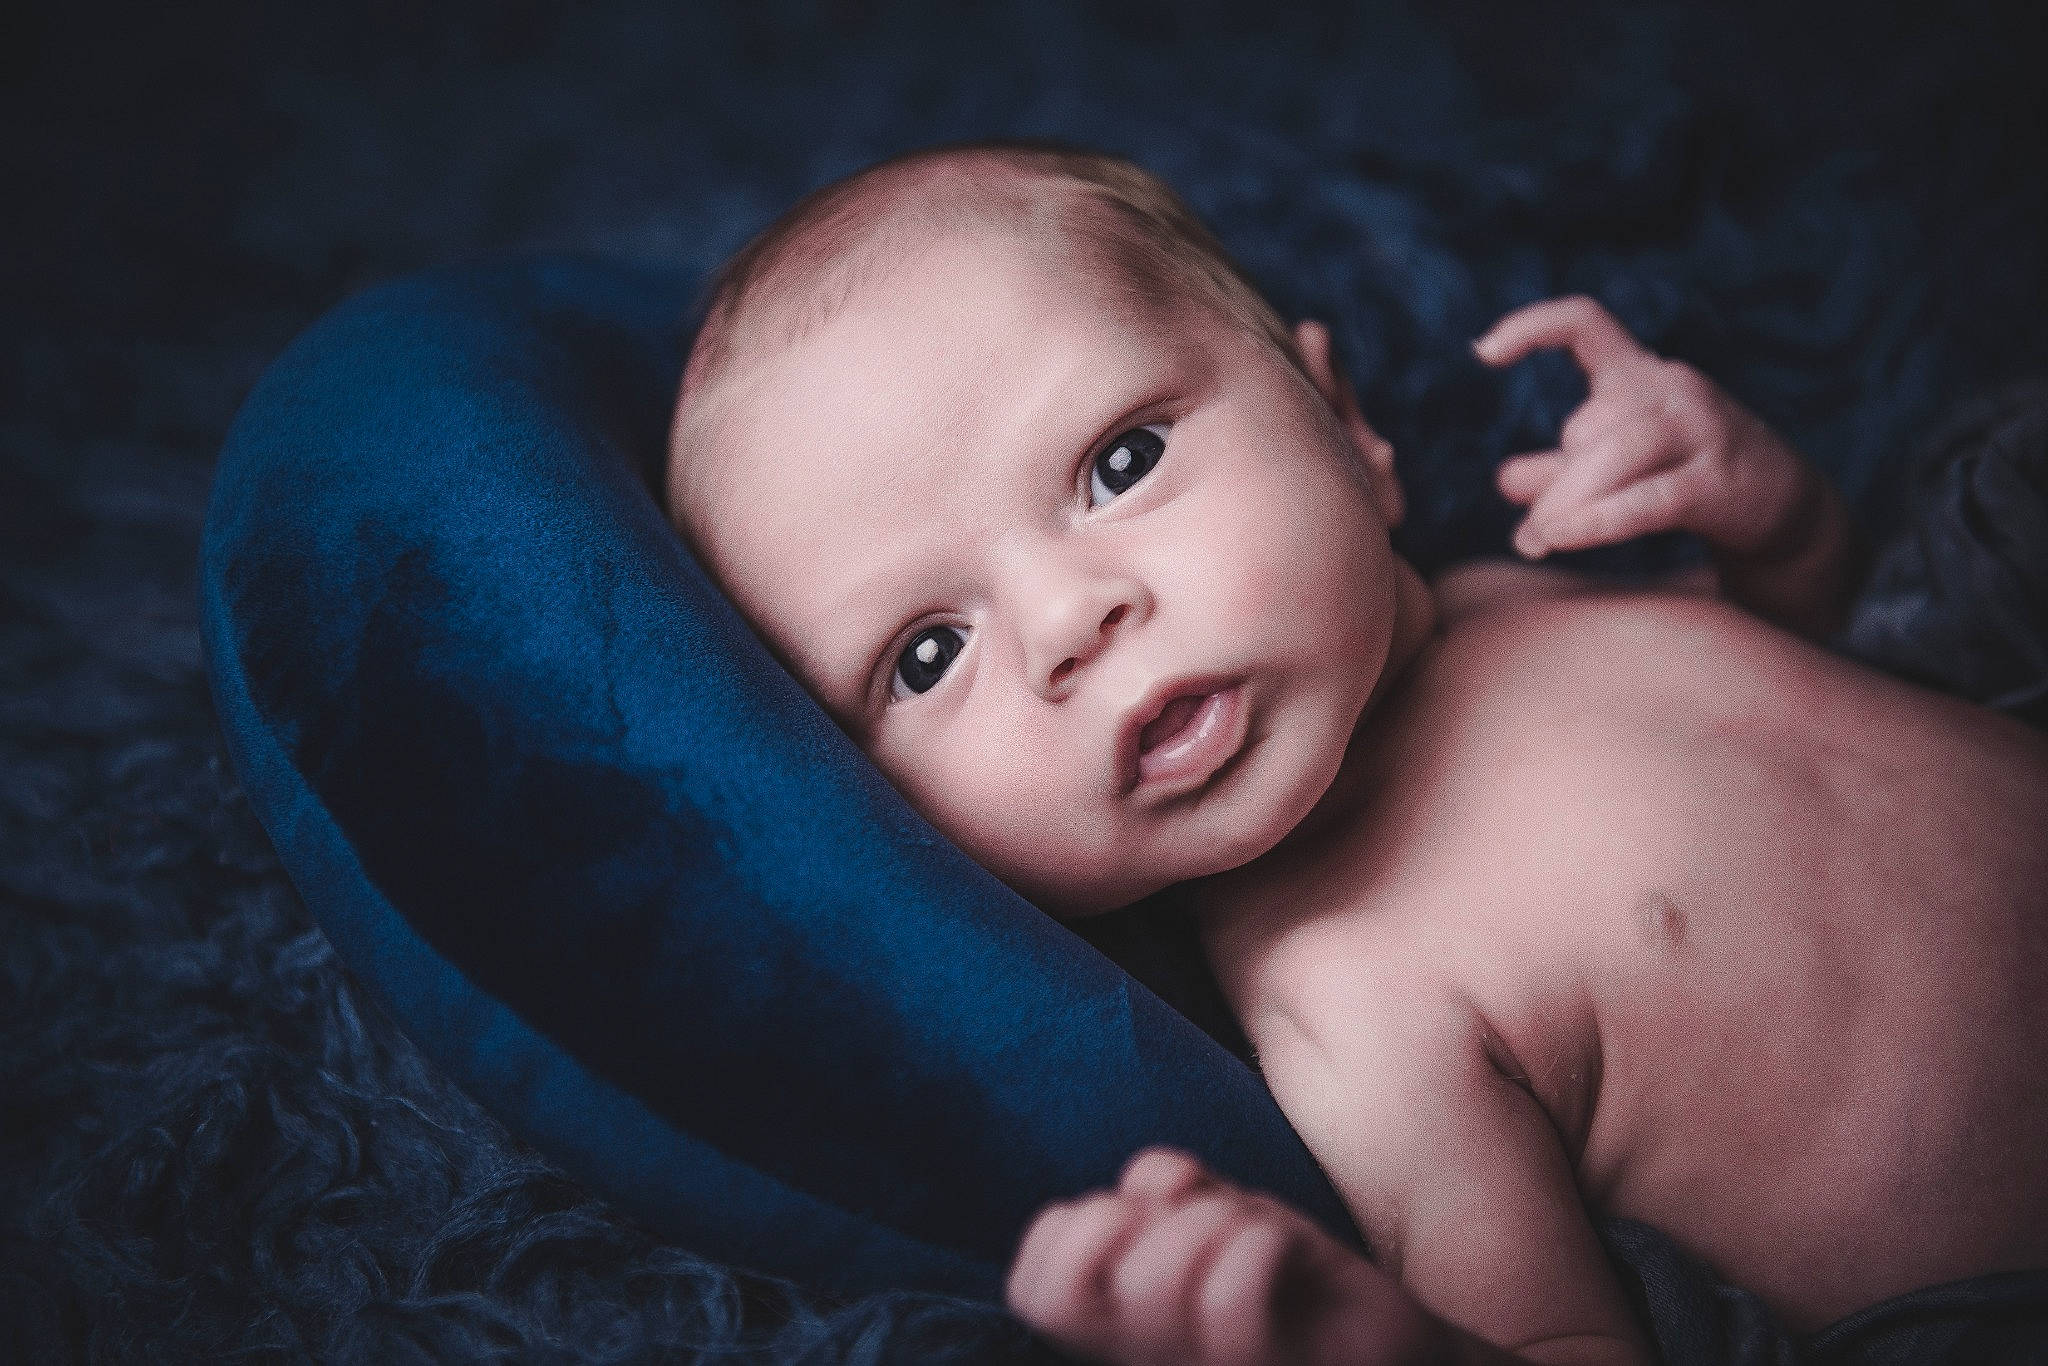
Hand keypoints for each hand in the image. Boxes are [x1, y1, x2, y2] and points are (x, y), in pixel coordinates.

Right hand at [1007, 1148, 1449, 1365]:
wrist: (1403, 1350)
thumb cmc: (1300, 1286)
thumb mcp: (1221, 1224)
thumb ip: (1170, 1200)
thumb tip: (1150, 1185)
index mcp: (1119, 1333)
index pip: (1029, 1289)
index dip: (1065, 1230)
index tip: (1128, 1213)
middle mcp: (1144, 1364)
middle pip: (1069, 1289)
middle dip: (1121, 1220)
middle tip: (1187, 1218)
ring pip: (1154, 1282)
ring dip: (1210, 1223)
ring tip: (1253, 1232)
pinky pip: (1230, 1298)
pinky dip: (1258, 1243)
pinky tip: (1287, 1250)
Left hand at [1475, 296, 1821, 562]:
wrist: (1787, 509)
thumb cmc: (1692, 476)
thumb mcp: (1621, 467)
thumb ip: (1564, 471)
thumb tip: (1506, 480)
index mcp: (1641, 375)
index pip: (1585, 324)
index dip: (1532, 326)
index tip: (1481, 352)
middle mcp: (1672, 389)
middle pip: (1590, 422)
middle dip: (1554, 483)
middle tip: (1530, 536)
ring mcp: (1702, 431)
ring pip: (1619, 452)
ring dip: (1569, 500)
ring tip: (1539, 540)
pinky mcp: (1719, 483)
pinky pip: (1651, 498)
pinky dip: (1602, 519)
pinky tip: (1562, 537)